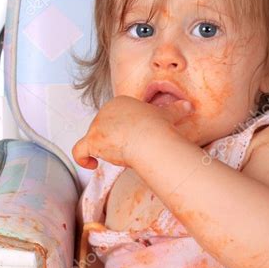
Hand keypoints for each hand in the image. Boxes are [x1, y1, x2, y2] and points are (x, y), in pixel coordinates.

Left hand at [72, 95, 192, 168]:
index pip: (116, 118)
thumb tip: (189, 105)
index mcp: (120, 102)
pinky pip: (79, 151)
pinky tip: (91, 165)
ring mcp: (97, 126)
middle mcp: (105, 110)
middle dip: (114, 141)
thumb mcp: (168, 115)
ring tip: (120, 156)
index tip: (135, 140)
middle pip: (104, 129)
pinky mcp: (92, 141)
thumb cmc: (159, 126)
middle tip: (130, 151)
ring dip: (105, 149)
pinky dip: (83, 159)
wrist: (150, 137)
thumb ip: (175, 110)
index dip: (124, 131)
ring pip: (95, 140)